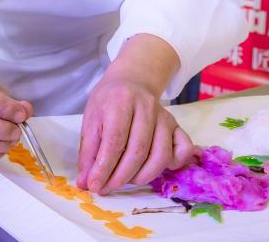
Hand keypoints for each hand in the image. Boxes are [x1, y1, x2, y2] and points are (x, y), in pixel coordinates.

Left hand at [77, 70, 193, 193]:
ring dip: (142, 176)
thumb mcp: (91, 119)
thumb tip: (84, 183)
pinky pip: (183, 148)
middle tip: (107, 188)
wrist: (131, 81)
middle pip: (138, 150)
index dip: (104, 167)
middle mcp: (146, 106)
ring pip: (160, 154)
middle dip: (121, 177)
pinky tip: (154, 168)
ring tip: (125, 180)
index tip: (94, 185)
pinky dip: (173, 164)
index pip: (114, 141)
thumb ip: (88, 151)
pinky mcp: (176, 124)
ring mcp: (164, 116)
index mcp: (120, 101)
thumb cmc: (108, 102)